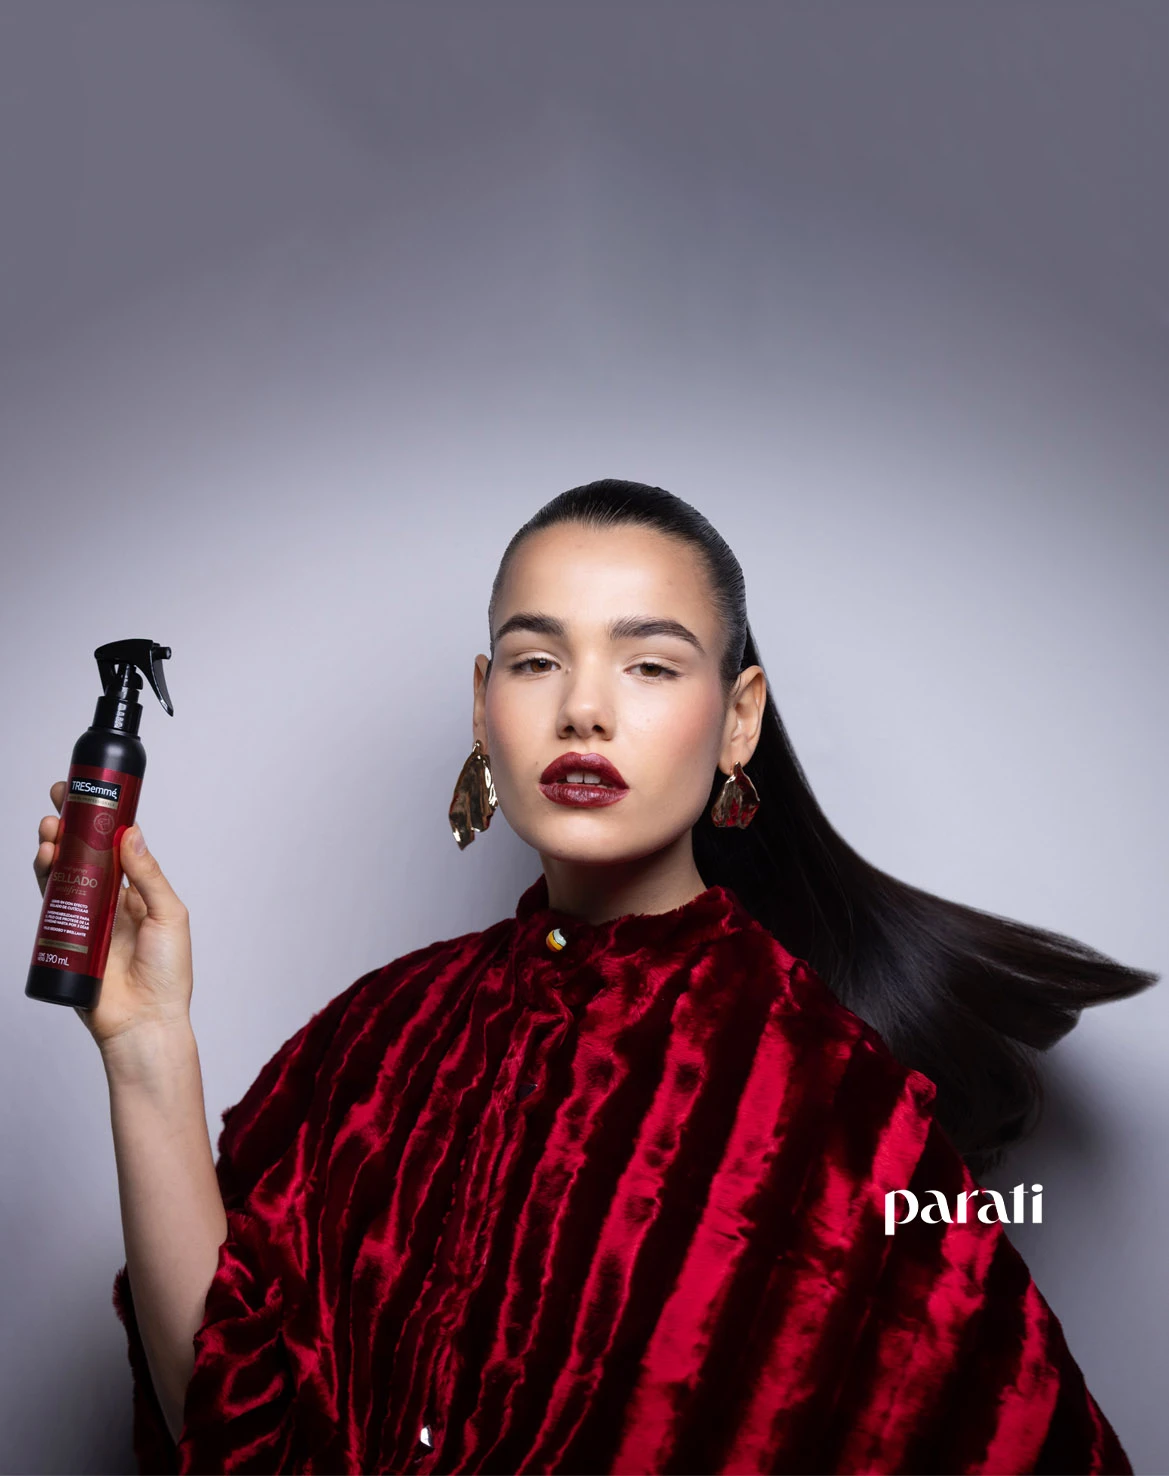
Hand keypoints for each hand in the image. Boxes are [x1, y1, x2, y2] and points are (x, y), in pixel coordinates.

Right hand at [35, 781, 193, 1053]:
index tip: (89, 794)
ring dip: (54, 847)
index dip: (100, 821)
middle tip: (59, 802)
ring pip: (63, 873)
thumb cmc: (168, 975)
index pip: (116, 847)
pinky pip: (51, 903)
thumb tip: (132, 834)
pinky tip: (47, 860)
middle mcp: (110, 901)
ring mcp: (85, 919)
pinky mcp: (66, 938)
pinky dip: (45, 878)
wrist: (144, 1023)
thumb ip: (148, 876)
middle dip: (69, 826)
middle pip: (83, 855)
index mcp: (138, 893)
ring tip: (51, 829)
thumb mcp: (169, 916)